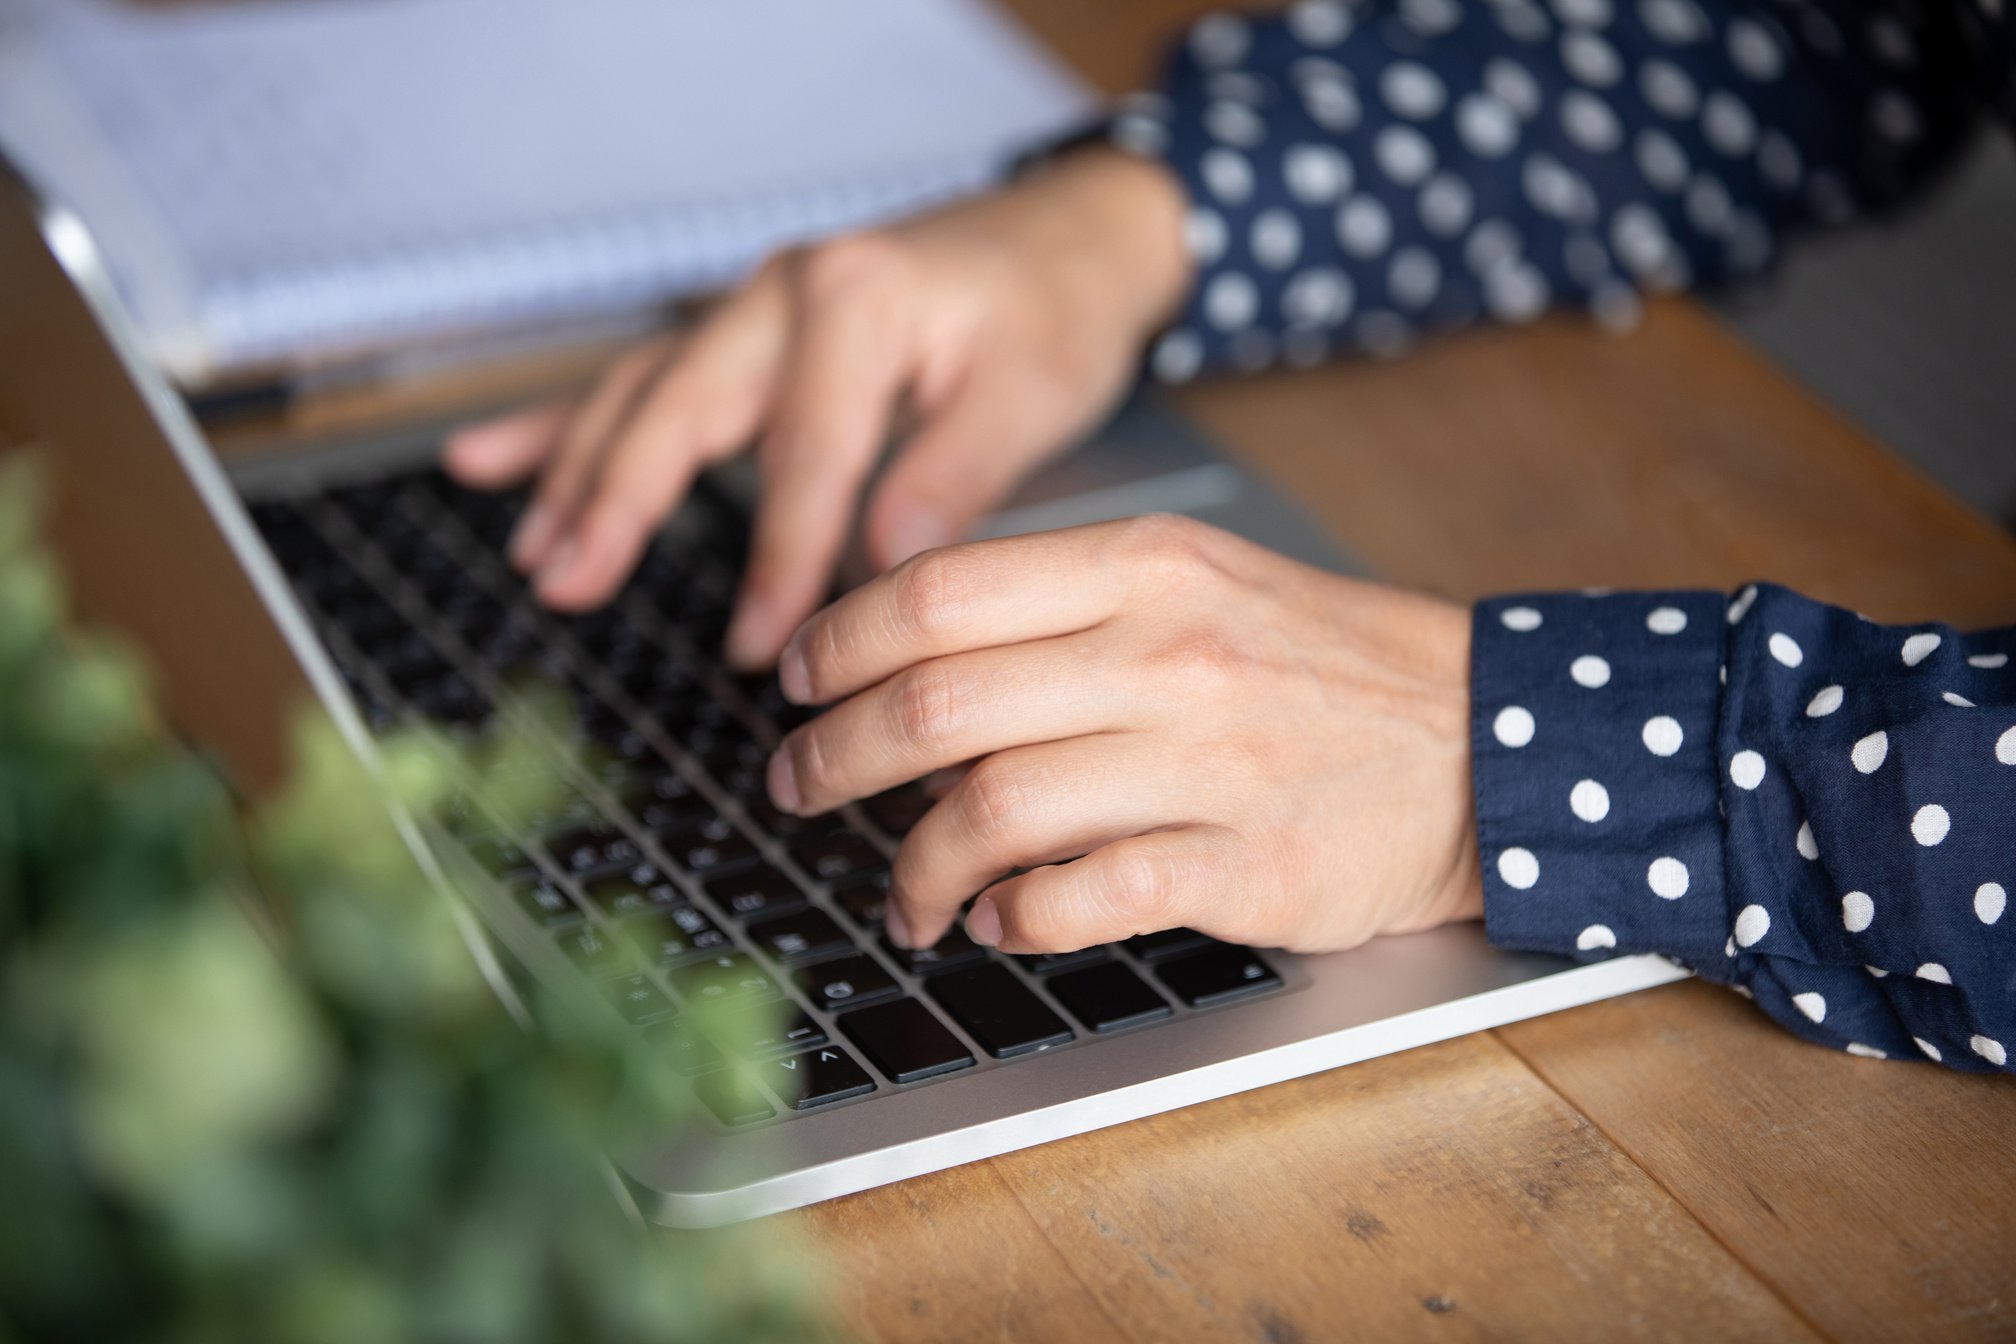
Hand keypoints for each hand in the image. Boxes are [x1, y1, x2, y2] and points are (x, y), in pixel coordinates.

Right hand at [442, 148, 1190, 668]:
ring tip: (534, 553)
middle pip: (681, 407)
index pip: (804, 454)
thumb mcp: (1030, 395)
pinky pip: (640, 374)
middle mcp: (785, 290)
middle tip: (566, 584)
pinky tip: (490, 460)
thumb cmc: (1053, 311)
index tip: (762, 648)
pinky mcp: (745, 328)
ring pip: (642, 390)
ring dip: (578, 472)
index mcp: (856, 302)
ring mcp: (754, 304)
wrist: (1069, 235)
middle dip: (619, 503)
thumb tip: (879, 572)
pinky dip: (565, 421)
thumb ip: (952, 480)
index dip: (779, 558)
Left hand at [765, 515, 1484, 953]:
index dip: (839, 641)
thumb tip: (915, 653)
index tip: (798, 681)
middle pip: (937, 704)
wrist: (1483, 740)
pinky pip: (1083, 896)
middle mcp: (1168, 653)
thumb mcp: (1201, 580)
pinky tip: (997, 919)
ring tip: (901, 893)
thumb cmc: (1324, 665)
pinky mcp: (1245, 864)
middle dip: (832, 758)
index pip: (940, 591)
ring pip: (991, 810)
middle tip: (797, 787)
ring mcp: (1208, 762)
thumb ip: (1066, 603)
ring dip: (911, 865)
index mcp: (1147, 567)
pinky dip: (1014, 917)